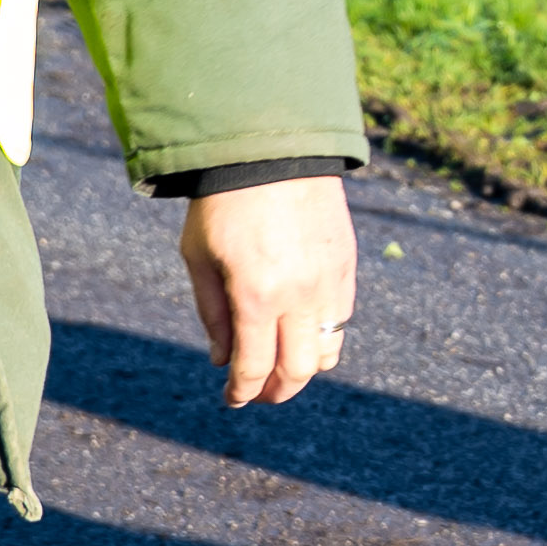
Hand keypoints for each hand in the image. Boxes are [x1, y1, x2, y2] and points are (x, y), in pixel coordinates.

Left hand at [181, 174, 360, 407]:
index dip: (242, 392)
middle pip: (298, 371)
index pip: (255, 368)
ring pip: (329, 352)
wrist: (271, 146)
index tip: (232, 399)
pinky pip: (342, 319)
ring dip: (304, 367)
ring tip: (283, 365)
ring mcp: (330, 281)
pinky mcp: (347, 265)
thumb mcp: (199, 257)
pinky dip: (322, 334)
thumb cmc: (223, 202)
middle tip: (259, 393)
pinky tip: (300, 328)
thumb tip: (221, 360)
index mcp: (257, 295)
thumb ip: (212, 314)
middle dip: (277, 391)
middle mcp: (300, 295)